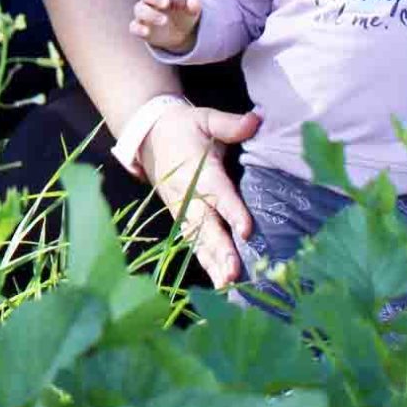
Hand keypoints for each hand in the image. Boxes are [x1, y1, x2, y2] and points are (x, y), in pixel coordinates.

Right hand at [128, 0, 201, 52]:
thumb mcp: (193, 10)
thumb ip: (194, 6)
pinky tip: (146, 32)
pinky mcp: (140, 27)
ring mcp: (144, 13)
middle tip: (166, 3)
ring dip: (150, 14)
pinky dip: (138, 29)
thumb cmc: (184, 14)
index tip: (183, 4)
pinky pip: (133, 26)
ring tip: (164, 21)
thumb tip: (193, 3)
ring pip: (139, 9)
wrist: (179, 32)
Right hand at [132, 102, 259, 286]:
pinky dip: (206, 265)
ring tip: (227, 287)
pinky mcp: (181, 219)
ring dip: (213, 264)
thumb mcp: (206, 119)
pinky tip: (220, 286)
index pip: (219, 194)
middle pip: (206, 226)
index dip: (232, 212)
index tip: (246, 230)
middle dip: (221, 251)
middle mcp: (190, 196)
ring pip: (198, 241)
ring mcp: (183, 211)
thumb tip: (257, 119)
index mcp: (200, 171)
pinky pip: (193, 244)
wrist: (148, 136)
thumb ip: (231, 124)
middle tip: (234, 273)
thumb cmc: (184, 128)